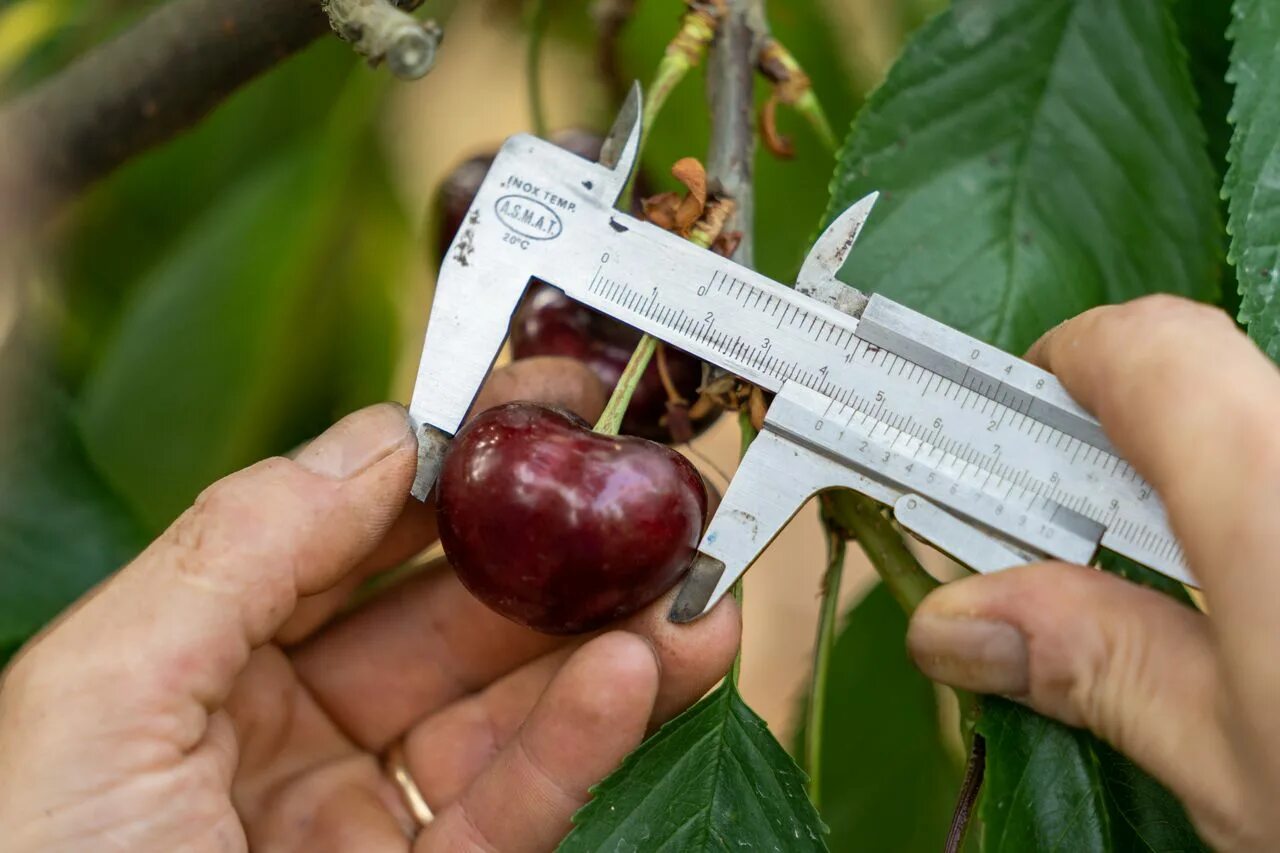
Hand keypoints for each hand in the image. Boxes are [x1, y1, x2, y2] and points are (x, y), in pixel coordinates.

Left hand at [0, 356, 740, 852]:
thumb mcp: (105, 690)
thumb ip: (244, 546)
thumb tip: (385, 435)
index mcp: (196, 666)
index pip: (345, 542)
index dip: (446, 474)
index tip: (539, 416)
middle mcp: (282, 737)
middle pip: (446, 624)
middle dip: (553, 562)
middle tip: (646, 505)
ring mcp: (355, 825)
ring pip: (502, 718)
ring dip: (605, 649)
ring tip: (692, 592)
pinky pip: (513, 813)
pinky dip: (580, 745)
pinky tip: (637, 677)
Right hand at [906, 296, 1279, 849]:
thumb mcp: (1253, 783)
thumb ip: (1102, 670)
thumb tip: (956, 622)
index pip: (1143, 349)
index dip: (1064, 374)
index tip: (1026, 437)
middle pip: (1236, 389)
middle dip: (1151, 458)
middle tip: (1125, 566)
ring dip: (1243, 499)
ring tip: (1245, 616)